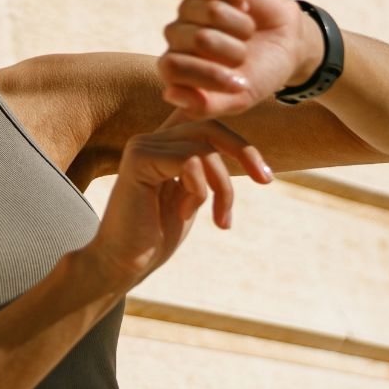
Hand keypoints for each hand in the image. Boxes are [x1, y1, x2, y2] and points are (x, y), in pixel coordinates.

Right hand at [76, 103, 274, 293]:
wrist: (123, 264)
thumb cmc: (156, 237)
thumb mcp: (192, 197)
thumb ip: (207, 171)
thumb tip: (246, 151)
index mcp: (164, 145)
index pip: (207, 123)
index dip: (238, 140)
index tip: (264, 175)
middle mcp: (151, 139)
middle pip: (210, 126)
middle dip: (244, 152)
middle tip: (265, 180)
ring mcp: (143, 146)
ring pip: (204, 148)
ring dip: (222, 188)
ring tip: (220, 218)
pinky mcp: (139, 160)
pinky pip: (189, 161)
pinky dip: (199, 191)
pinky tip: (184, 213)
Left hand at [158, 0, 316, 119]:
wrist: (286, 45)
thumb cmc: (257, 75)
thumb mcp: (238, 99)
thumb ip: (204, 107)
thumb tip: (170, 94)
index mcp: (176, 68)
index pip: (171, 67)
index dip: (209, 74)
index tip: (239, 82)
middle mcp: (177, 36)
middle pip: (197, 38)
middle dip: (232, 50)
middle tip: (245, 55)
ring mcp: (189, 7)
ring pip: (211, 10)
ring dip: (240, 25)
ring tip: (247, 32)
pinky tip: (243, 4)